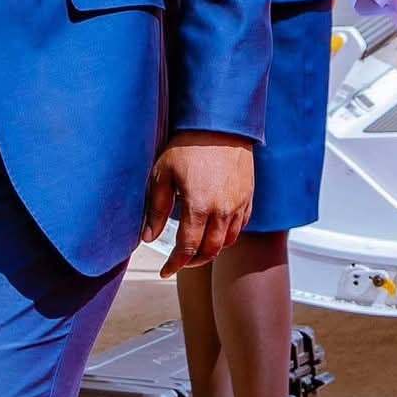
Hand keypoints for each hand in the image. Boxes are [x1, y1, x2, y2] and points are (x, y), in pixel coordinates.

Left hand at [143, 132, 253, 275]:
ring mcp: (239, 203)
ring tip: (199, 247)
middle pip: (211, 250)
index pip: (188, 249)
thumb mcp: (163, 176)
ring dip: (213, 249)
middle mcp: (223, 210)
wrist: (220, 125)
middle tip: (181, 261)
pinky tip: (217, 230)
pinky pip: (241, 225)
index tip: (166, 271)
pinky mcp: (249, 195)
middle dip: (194, 261)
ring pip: (229, 240)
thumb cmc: (188, 147)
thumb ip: (157, 210)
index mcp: (199, 207)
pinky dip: (229, 234)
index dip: (175, 264)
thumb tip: (148, 237)